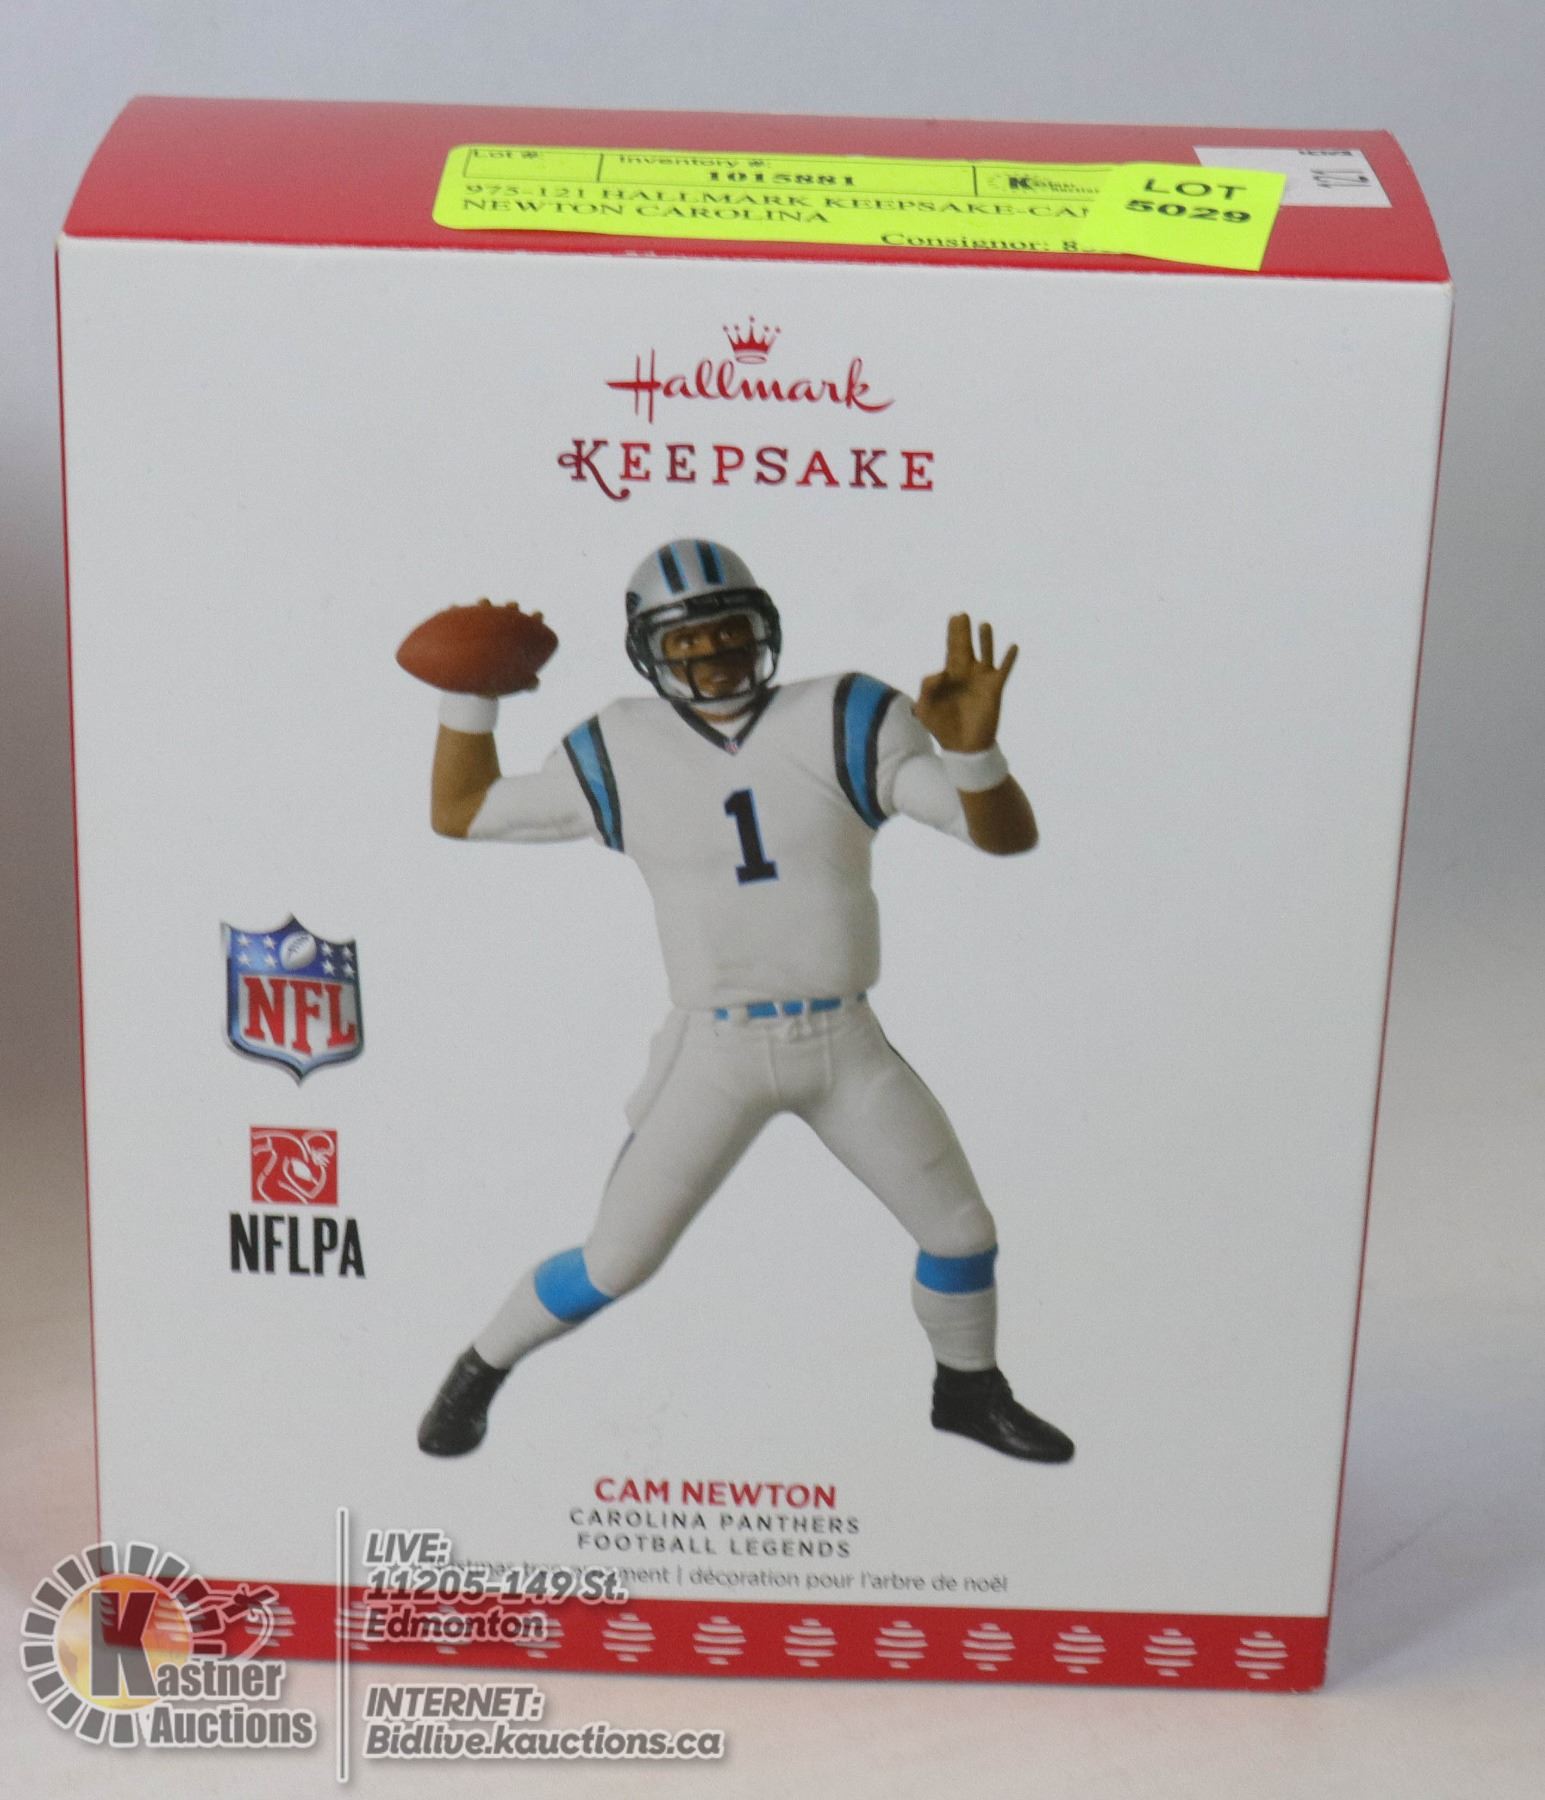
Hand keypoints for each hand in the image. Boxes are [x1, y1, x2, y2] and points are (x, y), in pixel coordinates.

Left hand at [914, 614, 1018, 752]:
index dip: (952, 633)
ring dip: (986, 640)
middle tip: (961, 614)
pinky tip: (1013, 646)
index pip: (950, 649)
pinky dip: (1008, 659)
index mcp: (949, 676)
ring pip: (985, 654)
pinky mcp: (994, 690)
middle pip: (965, 647)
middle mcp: (966, 674)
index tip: (954, 618)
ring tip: (984, 624)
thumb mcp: (925, 709)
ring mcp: (982, 680)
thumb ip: (927, 688)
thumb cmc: (942, 728)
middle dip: (963, 631)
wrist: (963, 747)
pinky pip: (1003, 670)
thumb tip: (942, 671)